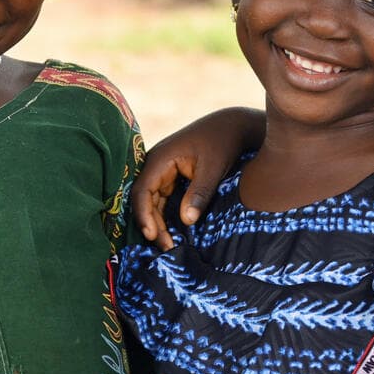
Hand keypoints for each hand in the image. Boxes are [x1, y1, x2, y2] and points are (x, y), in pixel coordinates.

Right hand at [131, 107, 263, 249]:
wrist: (232, 126)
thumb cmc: (222, 144)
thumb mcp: (214, 168)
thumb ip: (200, 193)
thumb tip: (186, 221)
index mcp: (160, 158)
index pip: (142, 190)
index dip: (143, 215)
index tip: (152, 235)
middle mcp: (155, 164)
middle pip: (144, 200)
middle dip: (152, 224)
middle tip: (166, 247)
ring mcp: (161, 170)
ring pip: (152, 202)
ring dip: (158, 223)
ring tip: (170, 245)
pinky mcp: (170, 177)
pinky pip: (162, 200)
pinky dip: (165, 216)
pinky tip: (174, 233)